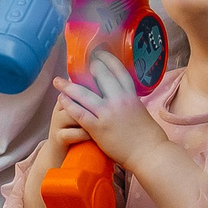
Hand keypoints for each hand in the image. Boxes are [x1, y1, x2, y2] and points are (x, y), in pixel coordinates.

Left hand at [52, 50, 165, 170]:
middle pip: (99, 77)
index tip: (98, 54)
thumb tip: (126, 97)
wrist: (149, 153)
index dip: (107, 60)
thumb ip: (131, 103)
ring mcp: (107, 113)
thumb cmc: (149, 136)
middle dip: (85, 69)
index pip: (118, 71)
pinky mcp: (98, 128)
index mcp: (131, 95)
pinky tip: (61, 99)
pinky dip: (69, 105)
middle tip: (74, 66)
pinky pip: (79, 113)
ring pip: (84, 94)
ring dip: (68, 86)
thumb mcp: (141, 111)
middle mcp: (118, 100)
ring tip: (58, 81)